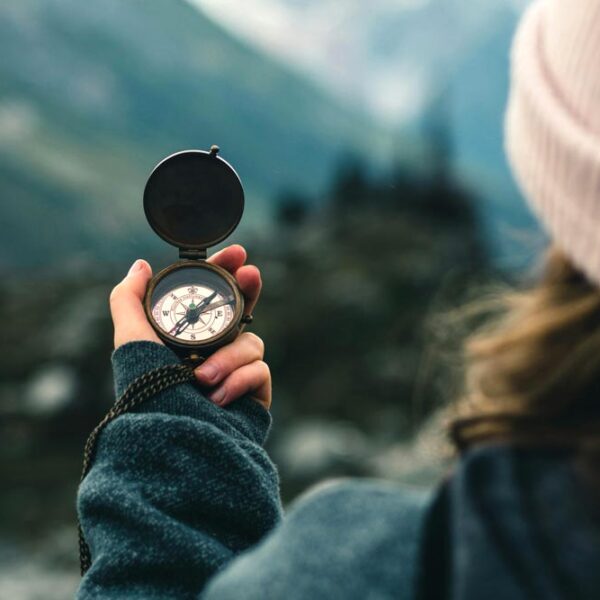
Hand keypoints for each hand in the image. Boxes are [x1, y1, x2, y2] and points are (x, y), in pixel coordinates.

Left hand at [109, 245, 270, 409]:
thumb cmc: (148, 394)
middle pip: (243, 311)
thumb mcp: (130, 341)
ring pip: (251, 342)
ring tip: (202, 379)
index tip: (236, 253)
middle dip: (248, 289)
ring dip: (228, 357)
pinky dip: (238, 381)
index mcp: (188, 338)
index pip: (212, 297)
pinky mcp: (254, 394)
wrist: (172, 444)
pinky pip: (259, 371)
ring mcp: (235, 373)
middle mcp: (214, 352)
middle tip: (250, 274)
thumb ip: (129, 299)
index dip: (226, 272)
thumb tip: (140, 265)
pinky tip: (218, 398)